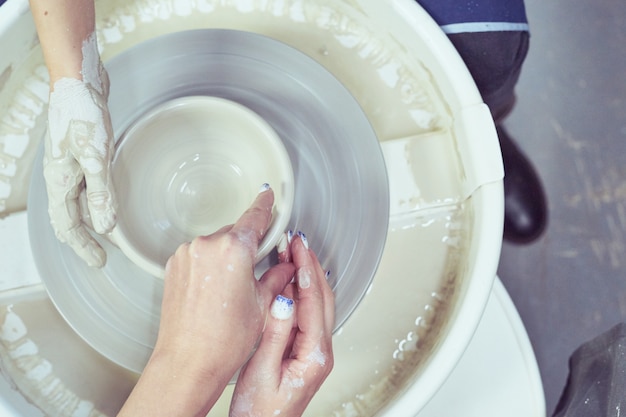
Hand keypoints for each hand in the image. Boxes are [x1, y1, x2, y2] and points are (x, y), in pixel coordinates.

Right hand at [43, 65, 115, 266]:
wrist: (80, 81)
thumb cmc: (82, 115)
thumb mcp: (94, 157)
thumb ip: (100, 193)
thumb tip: (105, 227)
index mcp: (59, 182)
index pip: (66, 226)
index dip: (82, 247)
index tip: (100, 263)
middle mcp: (62, 178)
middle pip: (71, 218)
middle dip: (87, 240)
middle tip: (106, 256)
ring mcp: (72, 166)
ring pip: (81, 204)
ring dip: (96, 221)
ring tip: (114, 235)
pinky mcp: (84, 154)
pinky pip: (89, 187)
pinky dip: (100, 201)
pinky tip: (113, 201)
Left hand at [116, 187, 296, 416]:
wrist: (188, 361)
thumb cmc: (224, 340)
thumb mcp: (263, 306)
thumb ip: (277, 277)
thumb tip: (287, 266)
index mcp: (234, 249)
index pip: (255, 216)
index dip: (265, 204)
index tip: (268, 195)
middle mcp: (207, 245)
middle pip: (235, 232)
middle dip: (247, 246)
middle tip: (255, 272)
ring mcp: (187, 255)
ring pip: (216, 244)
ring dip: (226, 257)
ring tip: (231, 290)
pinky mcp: (174, 266)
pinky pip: (199, 256)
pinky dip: (209, 266)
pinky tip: (215, 290)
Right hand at [230, 231, 334, 416]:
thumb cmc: (261, 413)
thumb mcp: (262, 372)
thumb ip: (275, 334)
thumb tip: (283, 299)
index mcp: (314, 355)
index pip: (314, 302)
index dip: (306, 270)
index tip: (298, 247)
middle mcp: (319, 351)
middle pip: (321, 298)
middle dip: (310, 266)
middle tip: (296, 242)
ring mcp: (313, 350)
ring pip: (316, 303)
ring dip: (305, 275)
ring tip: (291, 252)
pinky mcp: (303, 350)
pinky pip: (305, 313)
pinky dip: (298, 291)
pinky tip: (286, 280)